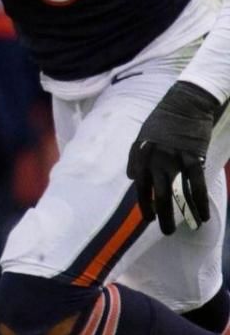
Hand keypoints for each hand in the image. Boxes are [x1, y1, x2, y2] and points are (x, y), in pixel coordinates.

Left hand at [129, 81, 223, 234]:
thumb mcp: (142, 136)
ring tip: (189, 228)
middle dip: (161, 215)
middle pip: (156, 194)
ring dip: (183, 213)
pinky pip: (196, 185)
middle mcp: (154, 160)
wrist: (185, 102)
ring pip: (176, 193)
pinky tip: (203, 215)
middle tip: (165, 231)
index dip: (144, 205)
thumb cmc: (163, 119)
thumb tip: (133, 178)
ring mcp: (174, 160)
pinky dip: (200, 202)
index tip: (149, 219)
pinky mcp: (193, 158)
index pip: (140, 186)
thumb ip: (135, 157)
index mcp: (141, 156)